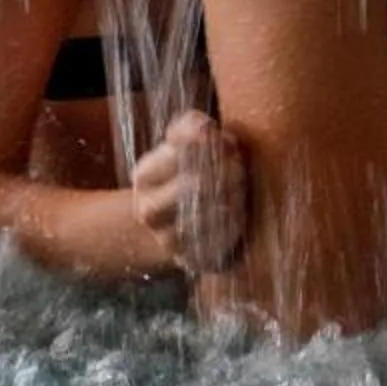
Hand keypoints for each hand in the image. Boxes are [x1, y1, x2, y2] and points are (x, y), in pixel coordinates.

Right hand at [130, 110, 247, 275]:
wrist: (193, 221)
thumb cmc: (198, 170)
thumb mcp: (190, 141)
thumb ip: (194, 126)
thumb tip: (204, 130)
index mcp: (145, 175)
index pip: (182, 152)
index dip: (213, 145)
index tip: (229, 144)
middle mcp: (148, 210)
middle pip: (194, 184)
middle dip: (226, 172)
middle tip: (240, 169)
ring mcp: (167, 240)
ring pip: (207, 214)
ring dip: (232, 197)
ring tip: (241, 189)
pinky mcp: (191, 260)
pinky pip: (218, 240)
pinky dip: (234, 223)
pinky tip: (240, 213)